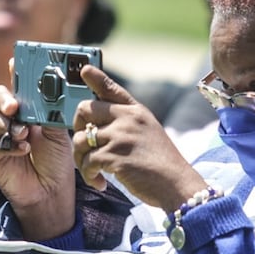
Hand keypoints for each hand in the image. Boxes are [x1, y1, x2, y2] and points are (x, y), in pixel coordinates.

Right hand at [0, 82, 76, 239]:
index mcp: (27, 110)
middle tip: (14, 106)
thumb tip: (51, 86)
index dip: (15, 73)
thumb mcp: (58, 132)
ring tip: (24, 133)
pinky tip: (22, 150)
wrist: (52, 191)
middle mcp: (9, 120)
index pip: (17, 86)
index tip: (15, 63)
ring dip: (7, 125)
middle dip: (3, 99)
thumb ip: (51, 111)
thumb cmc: (57, 160)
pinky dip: (8, 145)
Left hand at [72, 66, 205, 211]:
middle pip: (84, 110)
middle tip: (85, 148)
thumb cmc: (160, 162)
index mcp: (136, 111)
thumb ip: (127, 121)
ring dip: (81, 160)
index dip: (95, 77)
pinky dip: (90, 175)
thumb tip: (98, 122)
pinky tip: (101, 182)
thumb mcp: (148, 131)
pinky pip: (87, 162)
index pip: (110, 88)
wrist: (176, 183)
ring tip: (93, 171)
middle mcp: (127, 118)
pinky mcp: (115, 156)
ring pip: (81, 140)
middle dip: (78, 129)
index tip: (85, 69)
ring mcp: (121, 136)